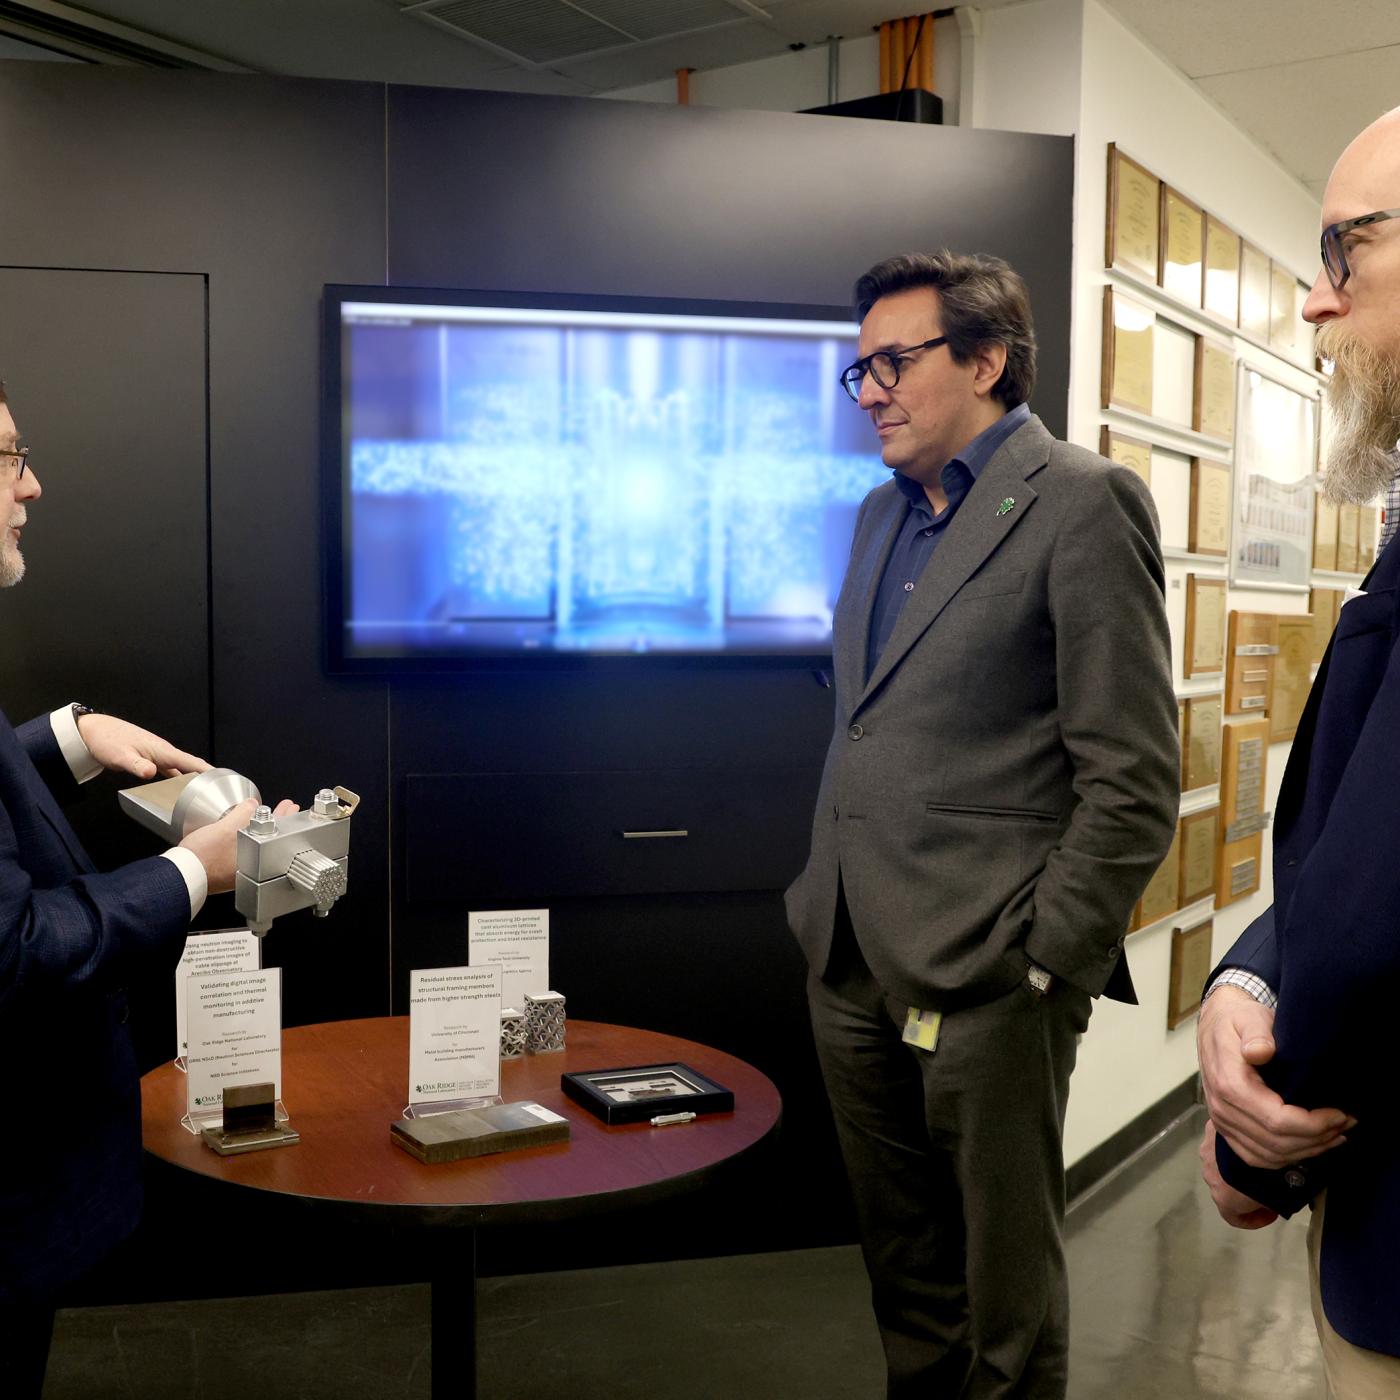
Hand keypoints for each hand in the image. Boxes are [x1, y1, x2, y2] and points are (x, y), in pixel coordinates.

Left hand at [78, 713, 210, 780]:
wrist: (95, 731)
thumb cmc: (107, 740)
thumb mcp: (121, 755)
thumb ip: (137, 765)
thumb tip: (151, 772)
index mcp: (162, 750)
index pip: (191, 761)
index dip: (208, 771)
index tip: (223, 780)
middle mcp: (164, 751)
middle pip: (192, 765)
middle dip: (207, 776)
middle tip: (219, 792)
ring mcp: (159, 754)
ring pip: (183, 768)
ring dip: (194, 778)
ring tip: (204, 793)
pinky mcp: (152, 758)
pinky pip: (172, 769)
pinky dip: (179, 778)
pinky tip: (179, 788)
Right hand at [178, 797, 298, 894]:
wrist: (179, 875)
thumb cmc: (201, 858)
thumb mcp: (225, 828)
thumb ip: (242, 814)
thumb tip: (251, 804)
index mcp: (255, 858)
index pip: (276, 833)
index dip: (283, 816)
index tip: (289, 807)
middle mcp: (250, 867)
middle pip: (269, 837)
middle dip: (278, 820)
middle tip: (287, 808)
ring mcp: (237, 870)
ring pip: (257, 842)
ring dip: (262, 826)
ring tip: (267, 813)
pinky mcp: (225, 870)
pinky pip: (243, 849)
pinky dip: (248, 836)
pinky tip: (244, 829)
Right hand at [1197, 985, 1351, 1167]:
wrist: (1214, 1026)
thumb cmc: (1238, 1020)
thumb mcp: (1249, 1017)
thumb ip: (1256, 1033)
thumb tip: (1260, 1052)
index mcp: (1229, 1084)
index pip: (1277, 1121)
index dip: (1313, 1125)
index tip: (1340, 1113)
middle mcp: (1222, 1109)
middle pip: (1277, 1143)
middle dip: (1318, 1139)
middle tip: (1347, 1123)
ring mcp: (1222, 1122)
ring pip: (1270, 1155)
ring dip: (1307, 1151)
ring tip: (1335, 1135)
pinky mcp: (1226, 1130)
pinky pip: (1257, 1157)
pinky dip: (1286, 1158)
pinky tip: (1309, 1146)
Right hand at [1199, 1120, 1279, 1228]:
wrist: (1257, 1137)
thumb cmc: (1268, 1173)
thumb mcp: (1277, 1197)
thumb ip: (1272, 1203)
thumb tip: (1280, 1202)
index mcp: (1222, 1197)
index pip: (1233, 1217)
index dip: (1253, 1220)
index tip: (1270, 1213)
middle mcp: (1209, 1175)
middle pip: (1224, 1187)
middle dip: (1242, 1189)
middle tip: (1264, 1184)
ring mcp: (1207, 1151)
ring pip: (1220, 1162)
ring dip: (1235, 1166)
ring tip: (1255, 1160)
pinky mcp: (1211, 1129)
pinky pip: (1222, 1141)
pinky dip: (1232, 1145)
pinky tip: (1250, 1141)